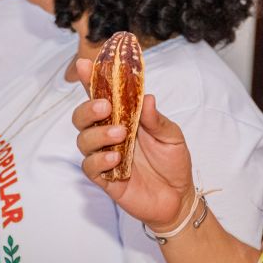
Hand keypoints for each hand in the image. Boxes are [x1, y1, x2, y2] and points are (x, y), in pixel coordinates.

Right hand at [72, 58, 195, 231]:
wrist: (179, 197)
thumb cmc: (174, 162)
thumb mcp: (171, 135)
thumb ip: (156, 119)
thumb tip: (146, 97)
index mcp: (124, 118)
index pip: (102, 96)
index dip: (91, 80)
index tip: (85, 65)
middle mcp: (110, 135)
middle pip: (82, 116)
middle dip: (88, 108)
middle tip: (105, 107)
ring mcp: (105, 156)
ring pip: (83, 140)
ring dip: (97, 134)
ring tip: (120, 134)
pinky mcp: (105, 179)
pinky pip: (90, 167)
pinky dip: (99, 160)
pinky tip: (116, 158)